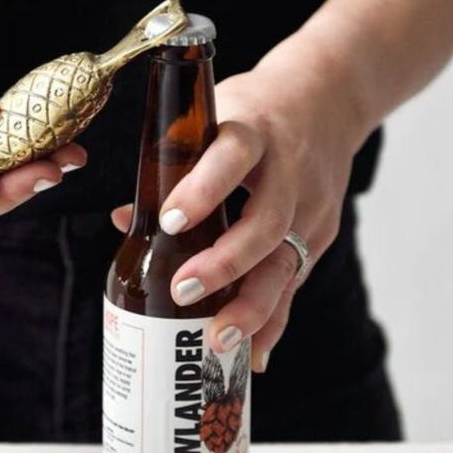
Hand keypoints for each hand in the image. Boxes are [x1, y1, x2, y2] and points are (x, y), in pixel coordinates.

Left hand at [111, 41, 367, 372]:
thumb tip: (123, 220)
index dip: (203, 188)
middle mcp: (290, 170)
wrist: (329, 98)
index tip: (169, 220)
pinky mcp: (322, 232)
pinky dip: (274, 319)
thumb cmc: (256, 111)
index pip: (234, 155)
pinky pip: (296, 281)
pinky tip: (254, 355)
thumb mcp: (215, 119)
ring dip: (253, 308)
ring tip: (218, 341)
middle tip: (182, 291)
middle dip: (225, 263)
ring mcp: (313, 204)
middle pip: (267, 223)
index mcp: (256, 130)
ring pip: (287, 262)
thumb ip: (176, 167)